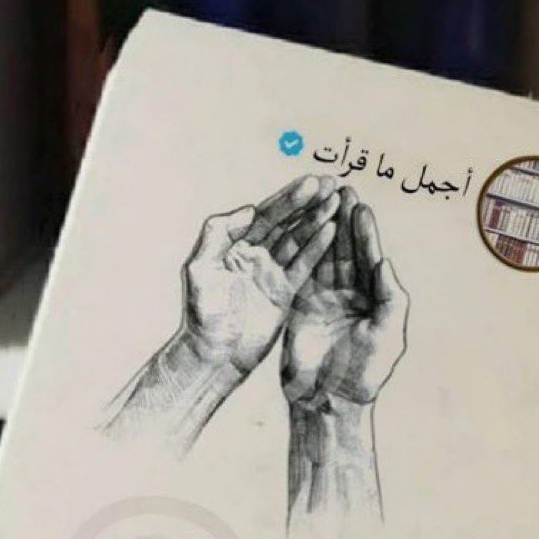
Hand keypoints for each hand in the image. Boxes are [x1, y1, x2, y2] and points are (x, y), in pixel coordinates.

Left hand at [183, 174, 340, 376]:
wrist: (216, 355)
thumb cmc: (202, 315)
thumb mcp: (200, 270)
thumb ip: (218, 236)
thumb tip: (249, 210)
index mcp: (233, 244)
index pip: (264, 215)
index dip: (288, 200)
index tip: (310, 184)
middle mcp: (254, 254)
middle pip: (286, 223)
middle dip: (308, 203)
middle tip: (332, 185)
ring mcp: (271, 272)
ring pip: (298, 240)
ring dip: (318, 221)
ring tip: (338, 203)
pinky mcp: (285, 292)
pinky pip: (305, 266)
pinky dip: (319, 249)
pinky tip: (334, 232)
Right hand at [280, 189, 409, 532]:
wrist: (327, 401)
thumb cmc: (364, 374)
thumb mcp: (388, 336)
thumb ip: (391, 298)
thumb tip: (384, 262)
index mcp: (375, 301)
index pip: (370, 259)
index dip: (366, 234)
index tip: (361, 207)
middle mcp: (351, 297)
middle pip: (347, 251)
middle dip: (344, 220)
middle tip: (340, 188)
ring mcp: (324, 300)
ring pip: (325, 256)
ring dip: (323, 227)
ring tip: (320, 197)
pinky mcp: (301, 306)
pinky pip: (302, 271)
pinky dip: (302, 249)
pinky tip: (301, 226)